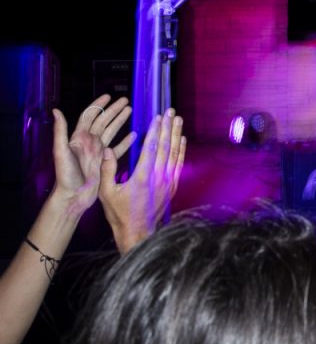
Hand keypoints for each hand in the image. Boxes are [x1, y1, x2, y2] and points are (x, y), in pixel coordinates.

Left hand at [51, 95, 134, 214]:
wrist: (73, 196)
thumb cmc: (65, 175)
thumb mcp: (61, 151)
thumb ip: (60, 130)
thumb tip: (56, 110)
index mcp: (79, 138)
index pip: (90, 116)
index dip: (99, 105)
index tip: (109, 96)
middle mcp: (89, 142)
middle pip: (103, 121)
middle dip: (113, 110)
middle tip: (125, 101)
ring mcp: (98, 152)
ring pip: (112, 132)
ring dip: (120, 121)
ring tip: (130, 111)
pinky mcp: (106, 162)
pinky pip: (118, 149)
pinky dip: (126, 141)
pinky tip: (134, 135)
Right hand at [98, 110, 185, 252]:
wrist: (137, 232)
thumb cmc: (119, 213)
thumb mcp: (106, 192)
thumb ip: (106, 170)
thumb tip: (107, 149)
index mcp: (142, 177)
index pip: (151, 148)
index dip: (156, 131)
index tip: (158, 117)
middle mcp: (158, 177)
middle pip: (166, 147)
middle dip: (168, 127)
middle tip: (171, 112)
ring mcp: (167, 182)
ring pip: (174, 154)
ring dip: (176, 135)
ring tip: (179, 120)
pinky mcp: (172, 187)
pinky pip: (178, 165)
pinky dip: (181, 151)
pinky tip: (182, 140)